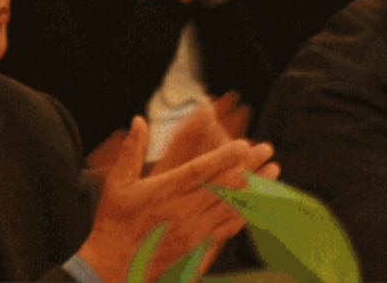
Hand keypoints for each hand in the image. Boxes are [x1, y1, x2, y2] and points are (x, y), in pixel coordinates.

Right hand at [78, 116, 276, 280]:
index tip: (243, 144)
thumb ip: (131, 151)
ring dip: (254, 186)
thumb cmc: (114, 222)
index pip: (199, 171)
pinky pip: (227, 227)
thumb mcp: (117, 184)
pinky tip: (259, 200)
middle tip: (267, 148)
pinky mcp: (197, 246)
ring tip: (272, 170)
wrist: (113, 266)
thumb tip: (139, 120)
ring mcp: (192, 231)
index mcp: (163, 192)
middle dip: (248, 165)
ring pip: (230, 205)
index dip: (223, 157)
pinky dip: (246, 211)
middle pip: (222, 185)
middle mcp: (181, 211)